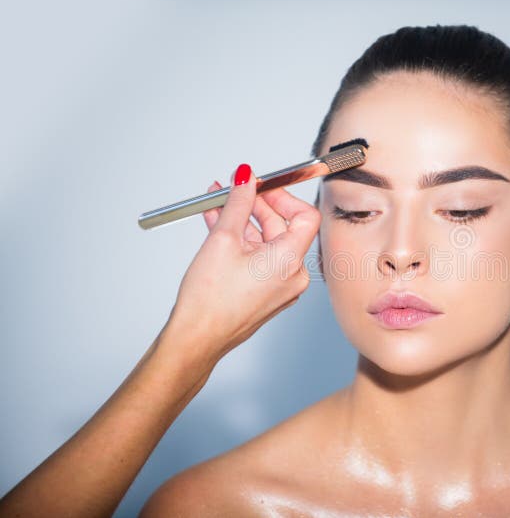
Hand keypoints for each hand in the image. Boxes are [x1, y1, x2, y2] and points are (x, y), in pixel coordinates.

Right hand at [163, 163, 320, 367]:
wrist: (196, 338)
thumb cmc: (210, 301)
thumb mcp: (223, 238)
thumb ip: (238, 202)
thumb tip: (246, 179)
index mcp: (291, 260)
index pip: (305, 216)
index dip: (284, 196)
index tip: (262, 186)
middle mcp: (293, 275)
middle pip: (282, 227)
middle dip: (256, 205)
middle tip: (235, 188)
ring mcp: (280, 286)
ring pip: (266, 242)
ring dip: (244, 221)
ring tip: (218, 203)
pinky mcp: (266, 293)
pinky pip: (259, 258)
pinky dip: (242, 242)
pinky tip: (219, 225)